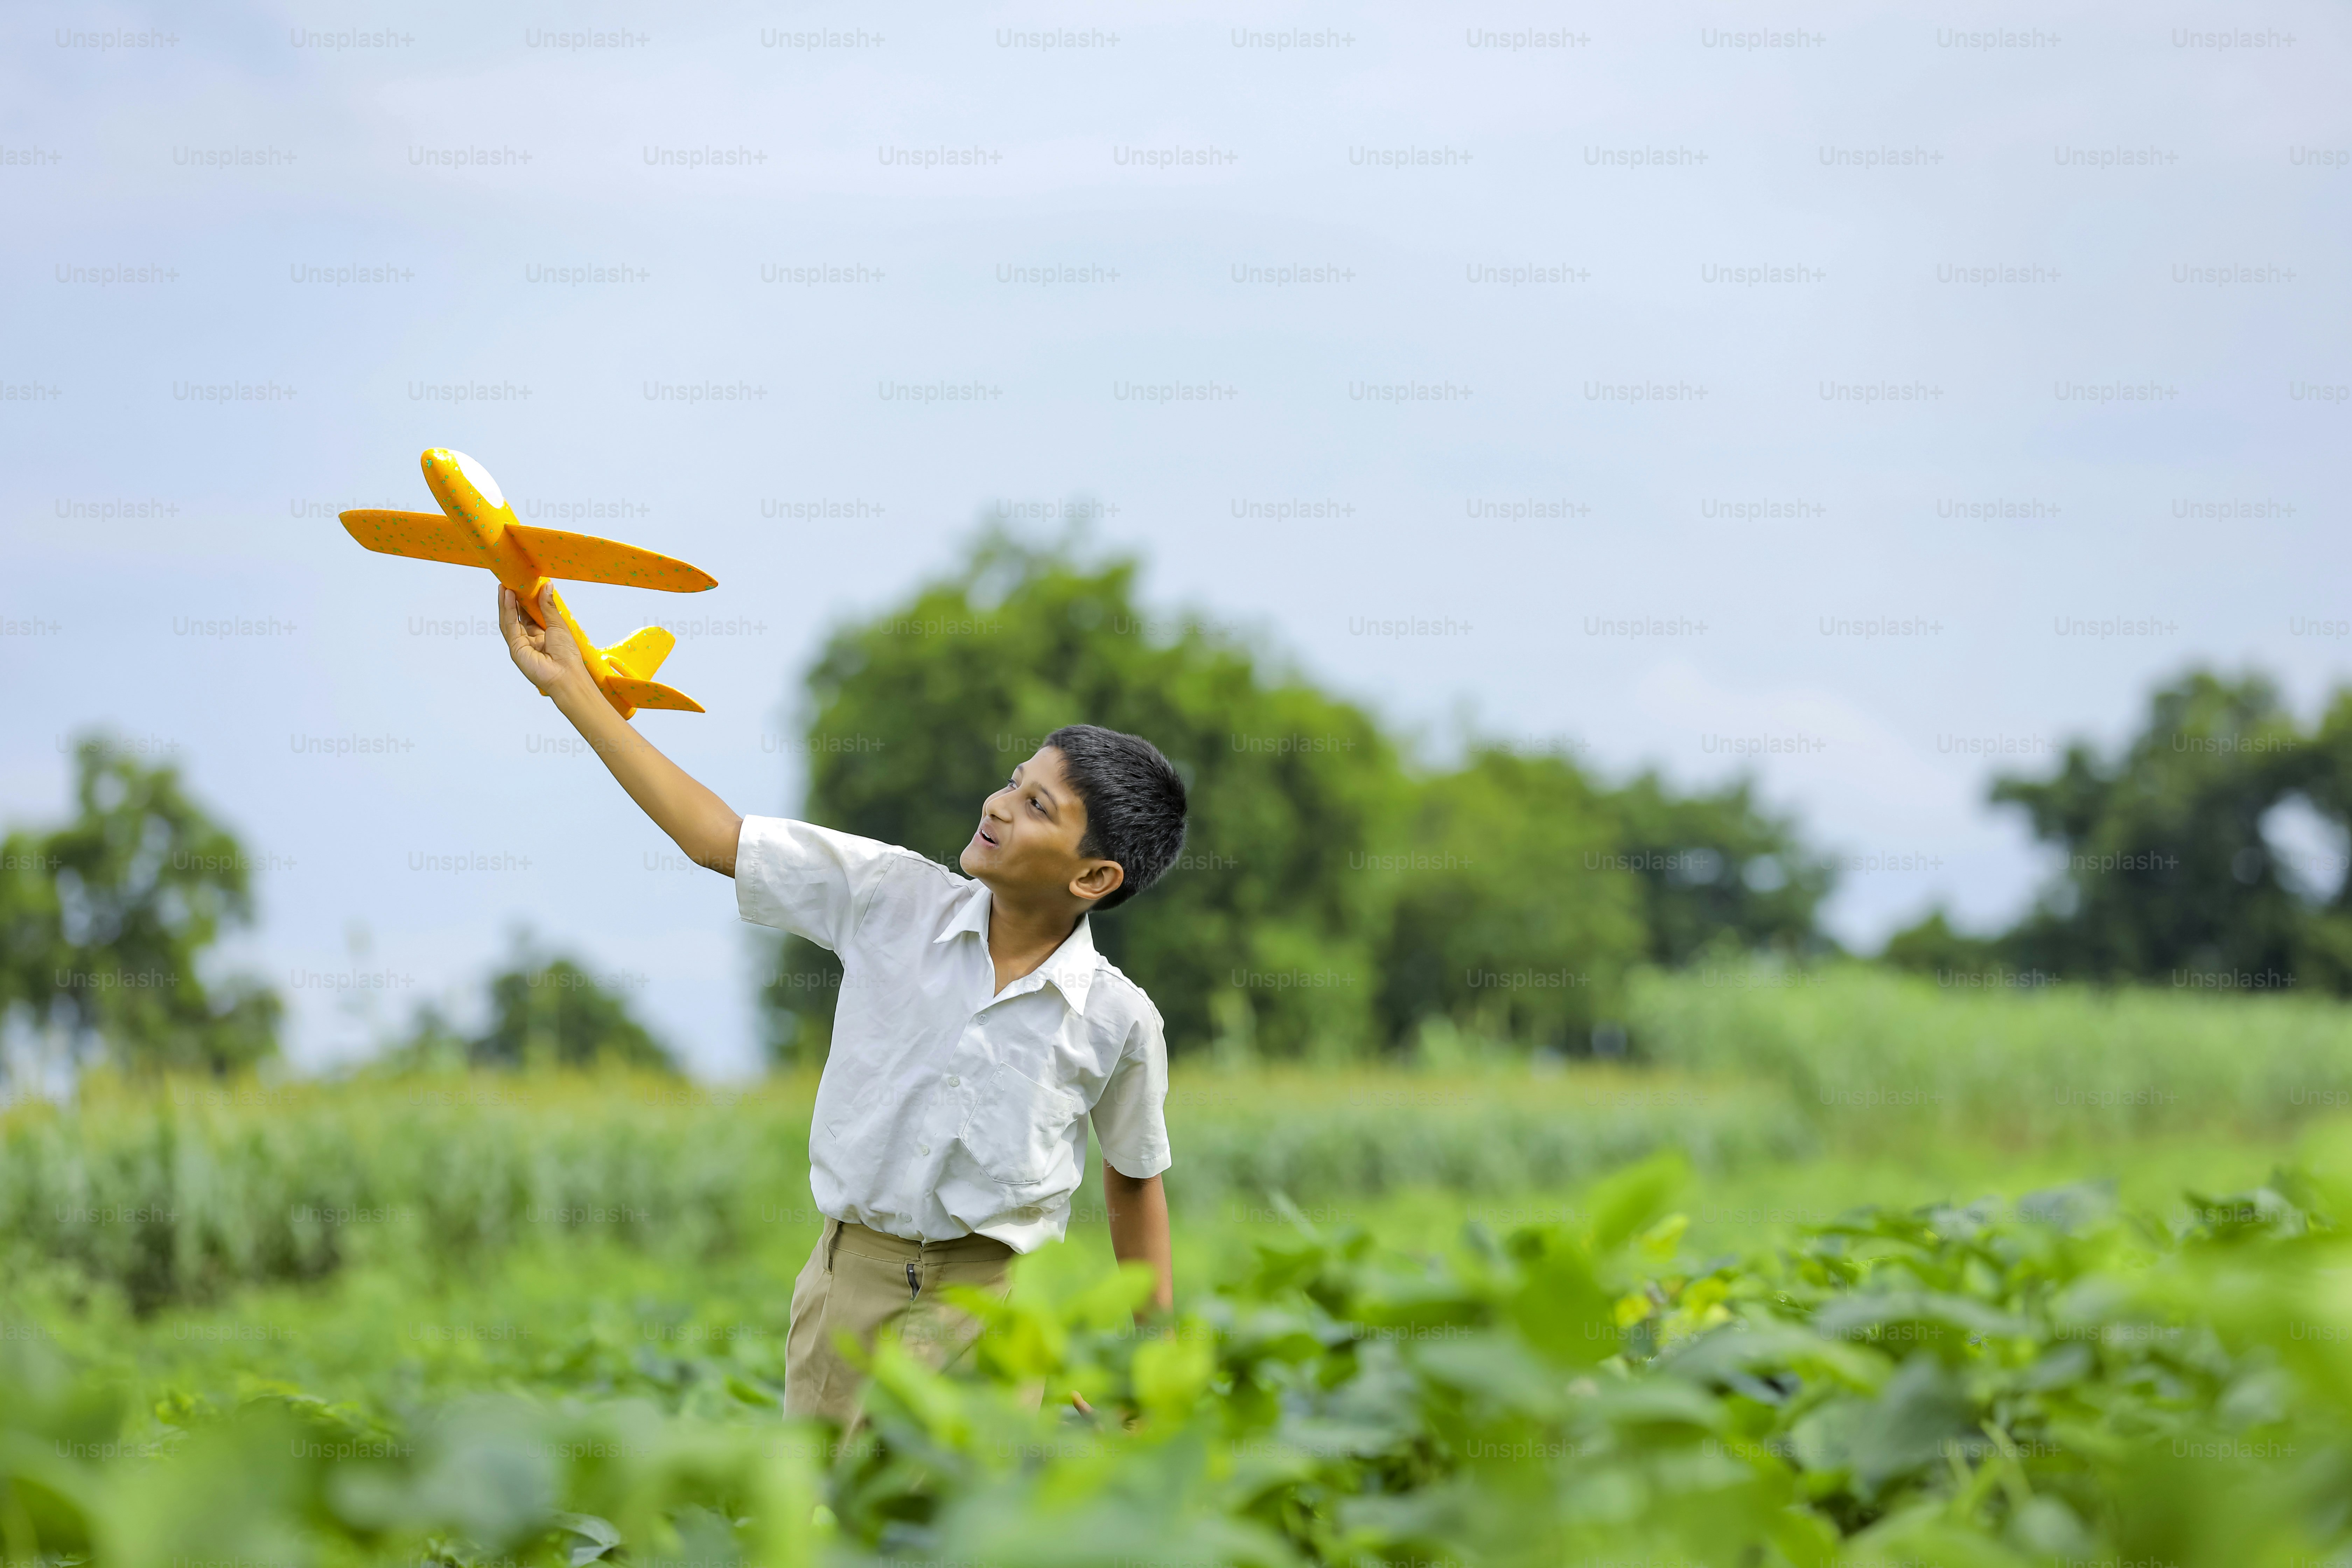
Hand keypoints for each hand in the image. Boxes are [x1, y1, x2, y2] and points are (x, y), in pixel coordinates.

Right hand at [499, 583, 587, 698]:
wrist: (566, 675)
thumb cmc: (567, 654)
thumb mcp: (558, 625)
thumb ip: (548, 606)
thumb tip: (547, 586)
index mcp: (542, 634)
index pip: (530, 614)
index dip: (525, 600)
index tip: (522, 584)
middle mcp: (530, 639)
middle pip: (517, 616)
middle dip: (513, 600)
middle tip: (510, 582)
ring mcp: (521, 644)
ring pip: (510, 620)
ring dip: (506, 603)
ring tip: (506, 586)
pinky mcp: (515, 648)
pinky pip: (509, 626)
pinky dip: (508, 611)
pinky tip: (508, 598)